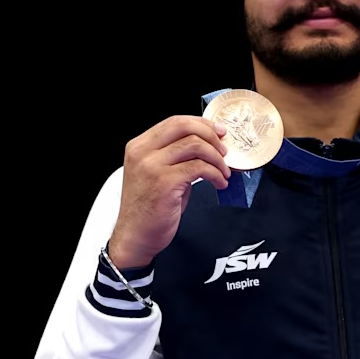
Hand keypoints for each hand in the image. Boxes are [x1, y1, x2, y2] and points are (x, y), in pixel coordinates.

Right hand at [107, 115, 230, 267]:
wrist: (135, 237)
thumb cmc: (148, 209)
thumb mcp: (157, 174)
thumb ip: (175, 157)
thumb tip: (207, 145)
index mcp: (138, 146)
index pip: (174, 121)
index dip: (201, 124)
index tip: (218, 132)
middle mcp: (142, 152)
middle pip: (184, 127)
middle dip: (211, 135)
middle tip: (224, 150)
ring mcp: (152, 166)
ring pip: (195, 145)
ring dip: (216, 158)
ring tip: (223, 171)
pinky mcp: (164, 182)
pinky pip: (199, 168)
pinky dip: (215, 174)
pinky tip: (219, 183)